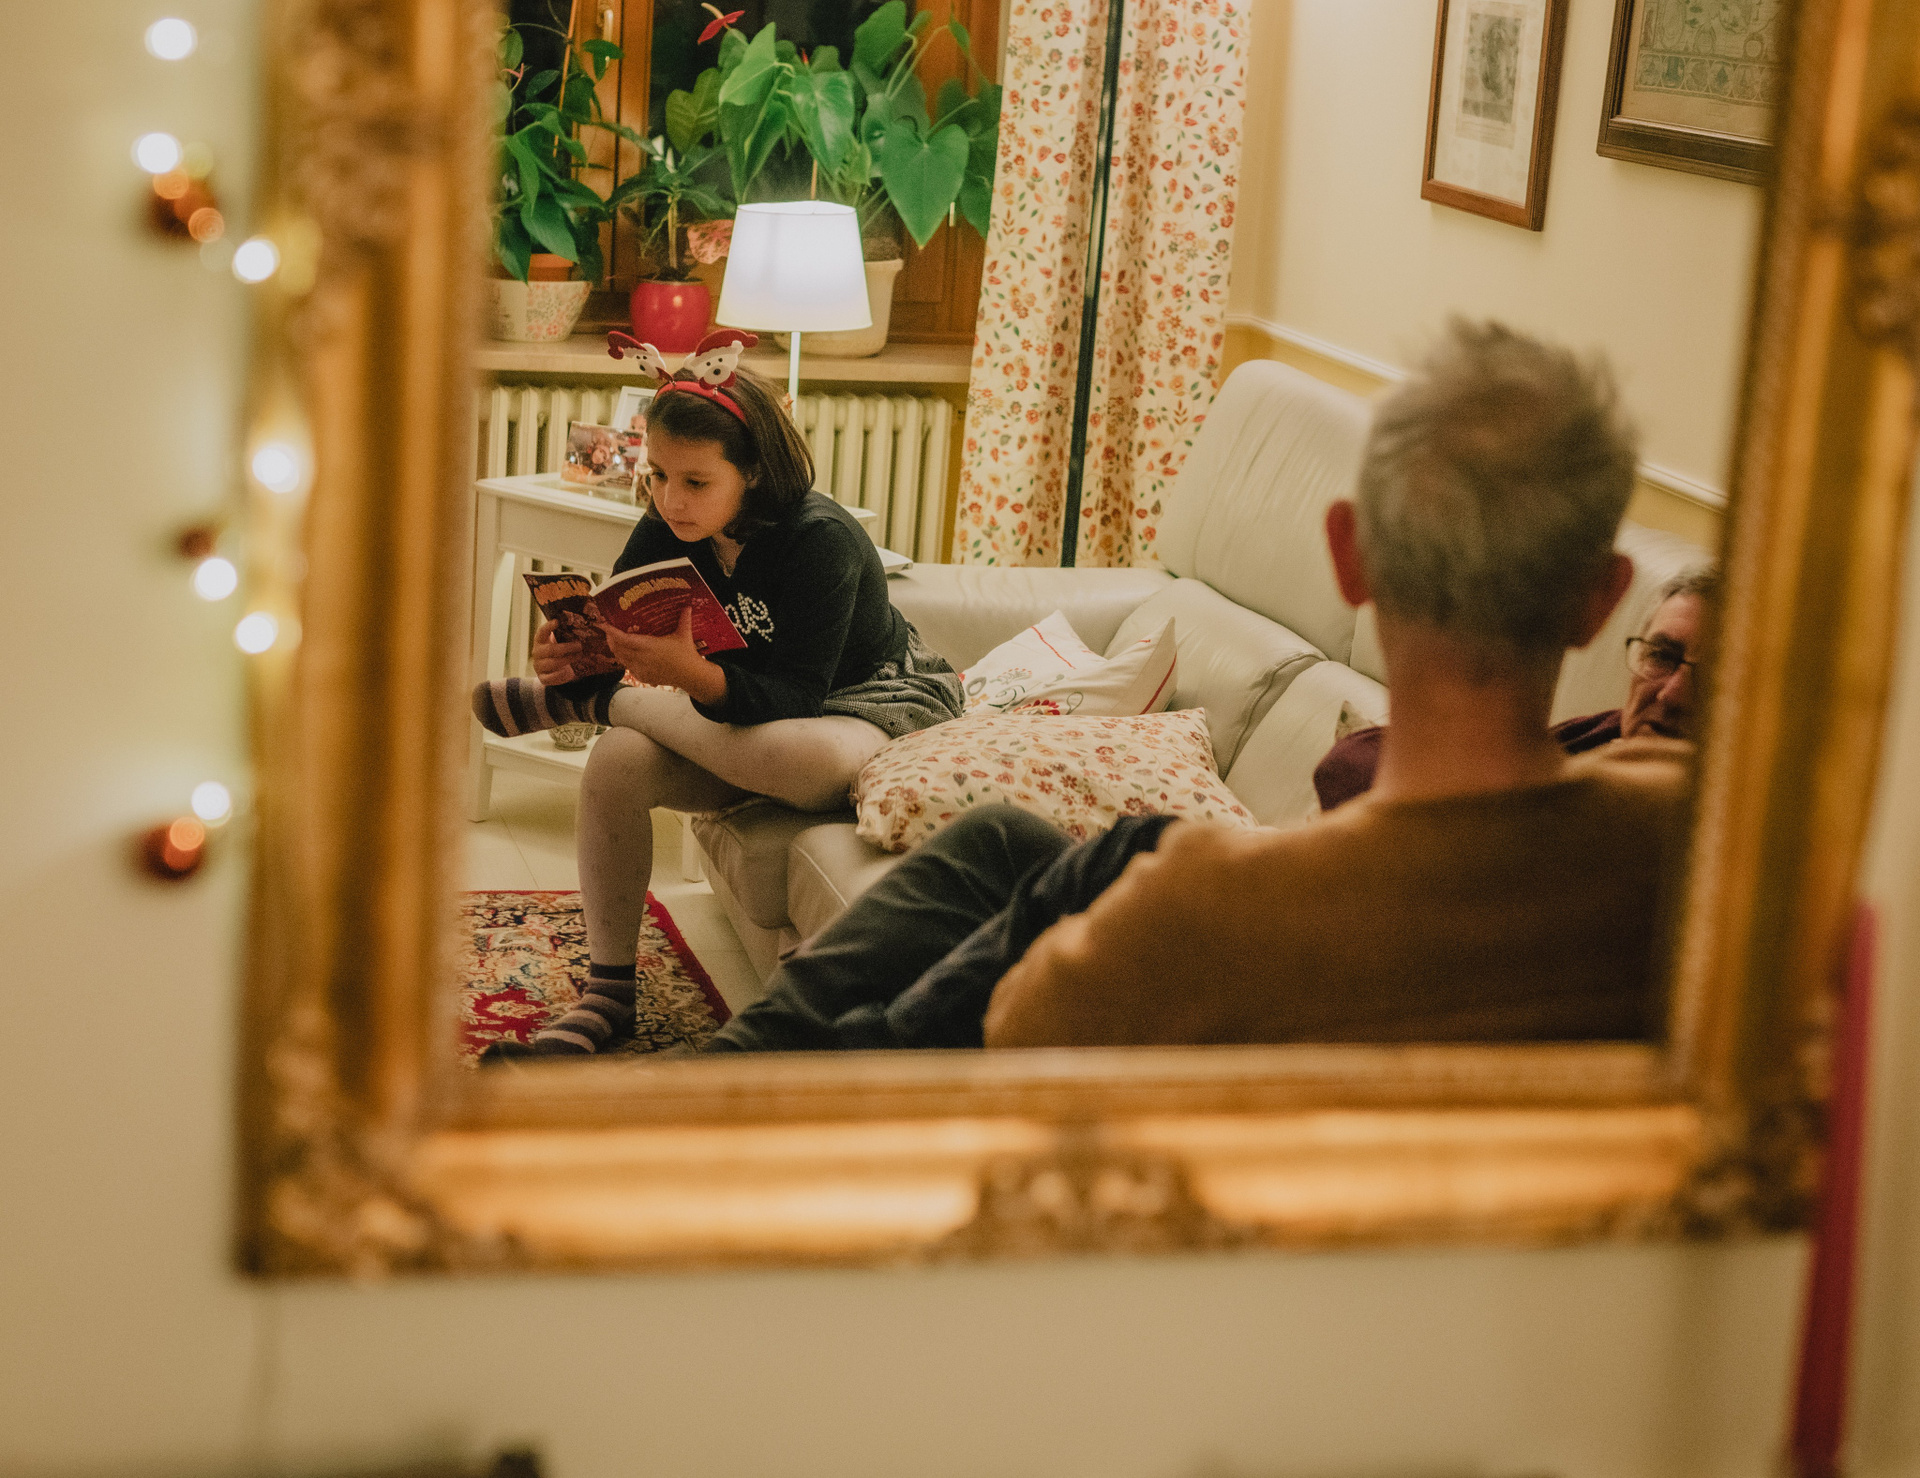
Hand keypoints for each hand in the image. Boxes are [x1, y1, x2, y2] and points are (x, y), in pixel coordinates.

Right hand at [531, 619, 584, 684]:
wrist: (553, 671)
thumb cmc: (558, 652)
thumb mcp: (559, 643)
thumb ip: (563, 635)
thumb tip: (579, 625)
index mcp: (540, 641)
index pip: (541, 632)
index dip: (548, 627)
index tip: (557, 621)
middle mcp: (537, 652)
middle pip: (551, 650)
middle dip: (567, 648)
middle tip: (580, 645)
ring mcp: (538, 666)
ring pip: (553, 663)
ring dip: (568, 659)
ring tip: (579, 656)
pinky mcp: (542, 678)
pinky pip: (551, 677)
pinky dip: (561, 675)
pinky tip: (569, 672)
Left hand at [599, 606, 727, 705]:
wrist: (690, 675)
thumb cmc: (686, 654)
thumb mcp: (684, 634)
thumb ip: (684, 619)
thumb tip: (687, 606)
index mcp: (649, 646)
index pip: (625, 639)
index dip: (612, 632)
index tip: (603, 624)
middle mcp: (642, 658)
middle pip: (618, 649)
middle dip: (611, 639)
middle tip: (608, 630)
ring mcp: (641, 669)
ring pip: (621, 659)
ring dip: (616, 649)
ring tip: (613, 641)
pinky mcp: (643, 677)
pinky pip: (628, 667)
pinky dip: (624, 660)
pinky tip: (626, 655)